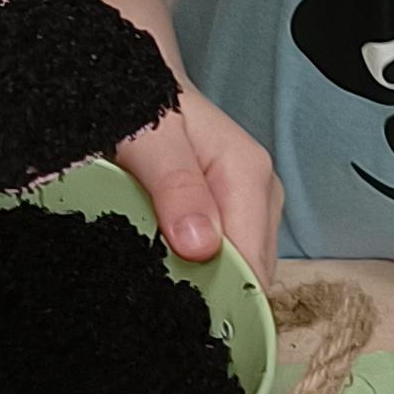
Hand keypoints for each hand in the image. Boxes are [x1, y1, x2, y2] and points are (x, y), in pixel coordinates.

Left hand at [118, 77, 282, 283]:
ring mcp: (249, 207)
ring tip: (157, 275)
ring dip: (201, 284)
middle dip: (209, 294)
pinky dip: (196, 272)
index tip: (178, 312)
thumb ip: (175, 186)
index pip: (252, 266)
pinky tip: (168, 266)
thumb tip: (200, 245)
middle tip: (157, 294)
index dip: (218, 298)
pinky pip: (224, 262)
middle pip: (249, 276)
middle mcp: (259, 193)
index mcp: (248, 174)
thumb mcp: (148, 137)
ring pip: (238, 274)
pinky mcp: (232, 217)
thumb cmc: (140, 102)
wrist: (134, 81)